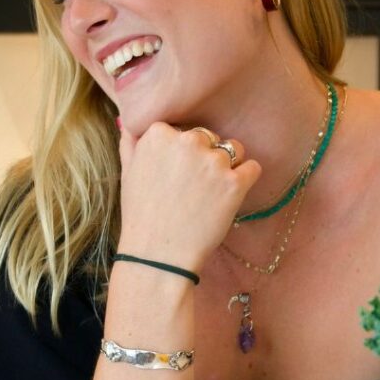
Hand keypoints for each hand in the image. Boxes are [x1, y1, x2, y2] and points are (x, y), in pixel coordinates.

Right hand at [117, 122, 261, 273]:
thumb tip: (130, 123)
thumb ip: (131, 142)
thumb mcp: (127, 173)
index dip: (182, 152)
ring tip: (211, 193)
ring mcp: (214, 161)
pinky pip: (252, 168)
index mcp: (159, 134)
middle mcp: (188, 140)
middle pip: (208, 136)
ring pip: (233, 149)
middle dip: (204, 156)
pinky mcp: (235, 182)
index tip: (175, 173)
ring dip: (227, 166)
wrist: (158, 255)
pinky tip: (231, 195)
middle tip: (193, 188)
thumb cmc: (141, 216)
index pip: (182, 129)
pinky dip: (246, 179)